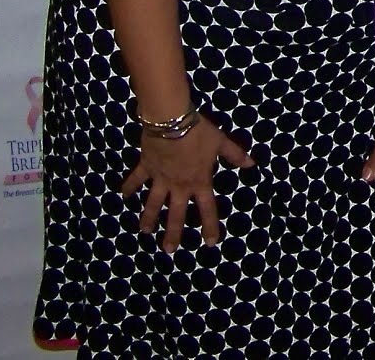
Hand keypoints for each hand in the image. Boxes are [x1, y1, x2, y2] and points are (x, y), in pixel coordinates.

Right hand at [120, 116, 254, 251]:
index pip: (207, 208)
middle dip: (173, 233)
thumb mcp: (221, 142)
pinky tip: (123, 195)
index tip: (210, 243)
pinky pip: (136, 179)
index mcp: (199, 181)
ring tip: (145, 231)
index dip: (210, 225)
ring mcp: (160, 178)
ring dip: (149, 217)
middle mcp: (179, 185)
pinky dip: (129, 186)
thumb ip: (235, 154)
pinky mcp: (146, 167)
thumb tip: (252, 164)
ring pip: (153, 203)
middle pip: (177, 213)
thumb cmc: (199, 133)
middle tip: (169, 251)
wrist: (172, 123)